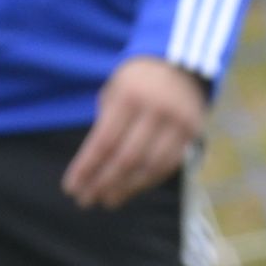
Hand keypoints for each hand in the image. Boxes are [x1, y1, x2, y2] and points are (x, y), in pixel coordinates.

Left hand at [63, 57, 209, 208]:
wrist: (180, 65)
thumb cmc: (137, 81)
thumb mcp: (114, 91)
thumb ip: (105, 124)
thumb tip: (93, 167)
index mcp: (129, 96)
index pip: (104, 141)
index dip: (87, 168)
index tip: (72, 187)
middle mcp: (156, 110)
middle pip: (126, 158)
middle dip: (103, 183)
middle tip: (87, 200)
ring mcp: (178, 124)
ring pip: (149, 168)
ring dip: (125, 188)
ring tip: (107, 200)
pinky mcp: (193, 135)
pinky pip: (168, 166)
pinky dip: (147, 181)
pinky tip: (130, 189)